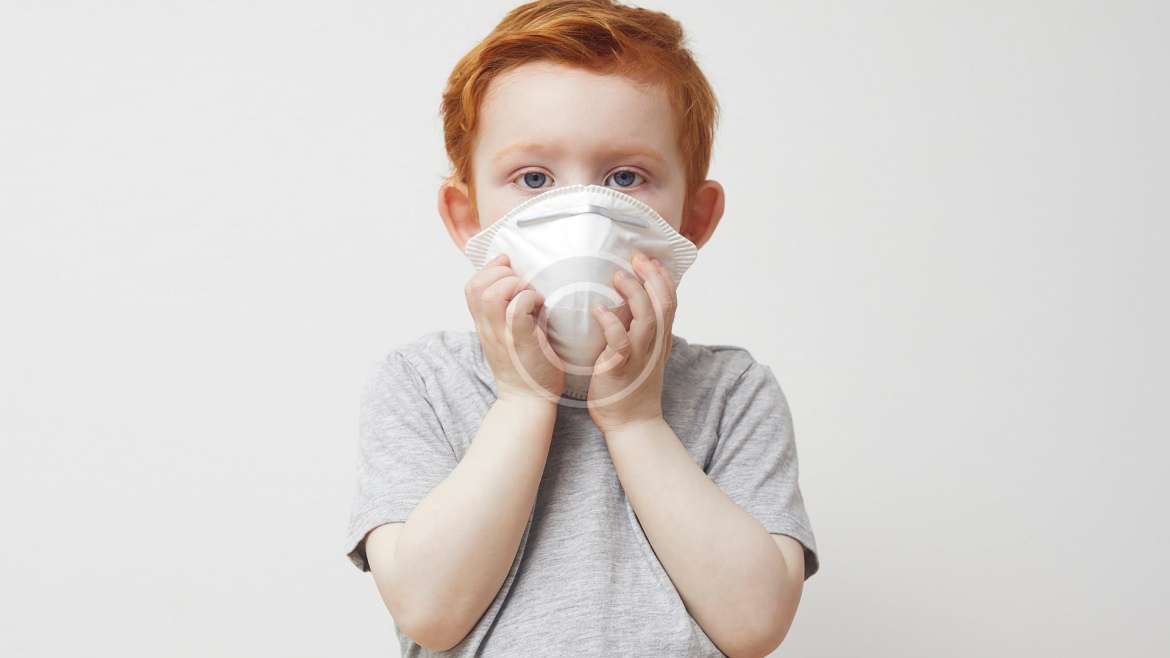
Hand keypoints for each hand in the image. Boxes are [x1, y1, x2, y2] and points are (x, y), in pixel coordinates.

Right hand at [465, 253, 564, 401]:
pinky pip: (517, 310)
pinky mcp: (520, 342)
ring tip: (530, 294)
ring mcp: (502, 335)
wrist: (528, 401)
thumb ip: (505, 314)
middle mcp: (488, 329)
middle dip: (501, 273)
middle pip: (477, 286)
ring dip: (514, 285)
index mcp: (484, 325)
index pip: (470, 287)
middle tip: (522, 283)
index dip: (488, 270)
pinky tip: (540, 307)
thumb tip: (518, 287)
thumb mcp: (506, 337)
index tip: (508, 268)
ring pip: (492, 295)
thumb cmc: (525, 368)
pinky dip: (530, 299)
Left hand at [586, 252, 677, 433]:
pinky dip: (610, 322)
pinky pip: (619, 341)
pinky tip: (598, 310)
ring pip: (646, 318)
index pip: (670, 301)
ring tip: (618, 276)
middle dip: (652, 276)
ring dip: (634, 293)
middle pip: (664, 303)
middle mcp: (654, 345)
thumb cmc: (631, 388)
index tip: (650, 259)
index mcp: (660, 339)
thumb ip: (640, 329)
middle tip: (636, 258)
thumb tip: (628, 303)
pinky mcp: (620, 367)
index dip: (662, 277)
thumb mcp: (642, 353)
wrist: (631, 423)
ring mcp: (639, 356)